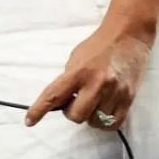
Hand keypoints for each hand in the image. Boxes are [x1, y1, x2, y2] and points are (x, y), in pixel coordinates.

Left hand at [24, 21, 151, 133]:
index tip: (30, 121)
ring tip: (94, 101)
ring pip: (95, 121)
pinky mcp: (128, 97)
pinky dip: (105, 122)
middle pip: (76, 116)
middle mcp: (97, 83)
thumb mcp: (76, 58)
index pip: (54, 95)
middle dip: (72, 112)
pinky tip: (104, 110)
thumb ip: (67, 80)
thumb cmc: (99, 45)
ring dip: (90, 116)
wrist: (128, 34)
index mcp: (79, 71)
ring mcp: (114, 92)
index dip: (39, 110)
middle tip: (76, 101)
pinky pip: (113, 123)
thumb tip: (58, 103)